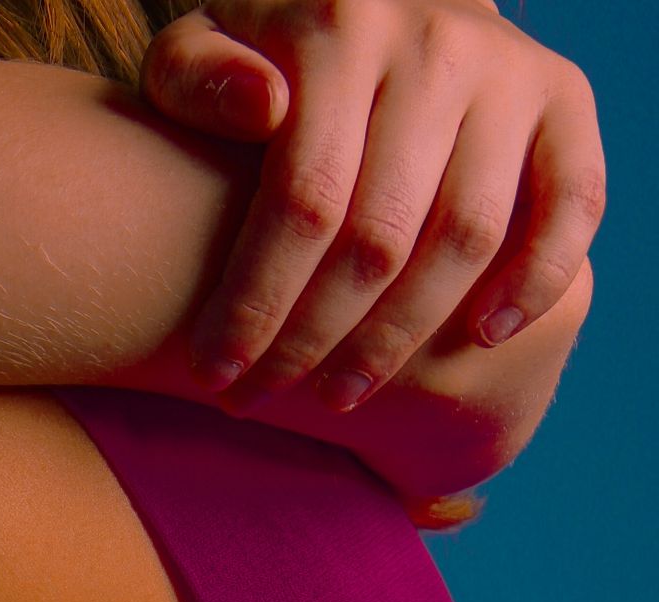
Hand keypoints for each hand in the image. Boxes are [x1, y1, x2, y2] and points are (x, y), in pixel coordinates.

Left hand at [136, 0, 604, 415]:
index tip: (214, 372)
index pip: (302, 199)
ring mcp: (512, 73)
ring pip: (465, 238)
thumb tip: (263, 110)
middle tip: (262, 397)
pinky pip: (573, 204)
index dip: (257, 302)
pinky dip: (537, 280)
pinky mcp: (566, 99)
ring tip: (338, 395)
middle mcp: (437, 47)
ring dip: (400, 337)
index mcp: (340, 30)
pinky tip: (478, 340)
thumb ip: (195, 78)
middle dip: (312, 338)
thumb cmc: (265, 51)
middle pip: (379, 235)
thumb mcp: (199, 47)